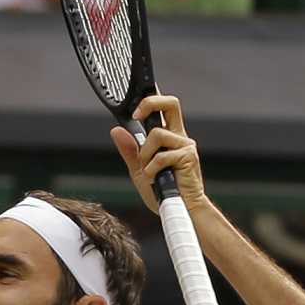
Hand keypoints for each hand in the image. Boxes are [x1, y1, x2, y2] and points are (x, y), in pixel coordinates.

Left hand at [108, 93, 204, 213]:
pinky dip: (151, 169)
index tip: (137, 94)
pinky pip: (161, 156)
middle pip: (171, 103)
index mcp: (169, 136)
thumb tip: (116, 131)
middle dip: (151, 103)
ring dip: (145, 155)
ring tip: (149, 172)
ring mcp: (185, 145)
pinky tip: (155, 179)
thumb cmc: (162, 192)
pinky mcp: (188, 156)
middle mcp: (179, 137)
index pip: (163, 108)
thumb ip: (129, 150)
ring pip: (157, 134)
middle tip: (136, 116)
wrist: (179, 210)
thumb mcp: (139, 170)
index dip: (152, 96)